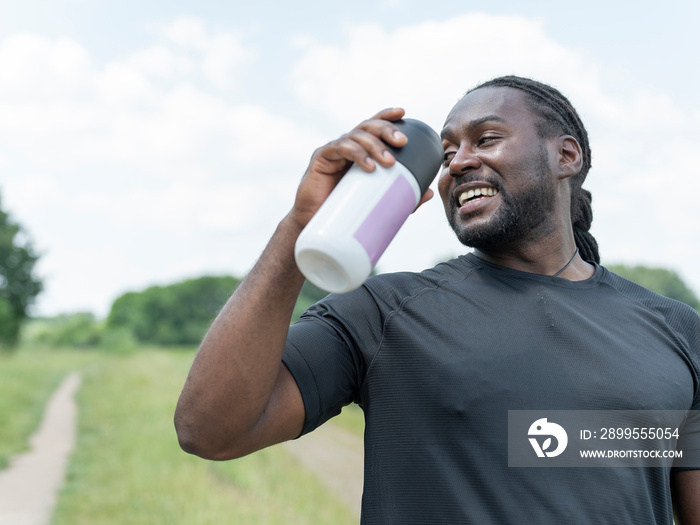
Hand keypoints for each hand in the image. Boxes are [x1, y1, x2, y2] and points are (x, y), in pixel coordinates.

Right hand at [287, 107, 408, 229]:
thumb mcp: (376, 201)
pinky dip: (356, 154)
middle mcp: (346, 146)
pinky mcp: (320, 159)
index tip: (403, 112)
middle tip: (402, 142)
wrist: (313, 223)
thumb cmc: (343, 210)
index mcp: (359, 150)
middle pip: (367, 127)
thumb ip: (401, 196)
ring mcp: (333, 150)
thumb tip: (428, 193)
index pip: (373, 126)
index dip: (386, 116)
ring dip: (375, 146)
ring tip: (389, 162)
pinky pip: (339, 148)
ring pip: (355, 136)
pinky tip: (369, 166)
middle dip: (386, 130)